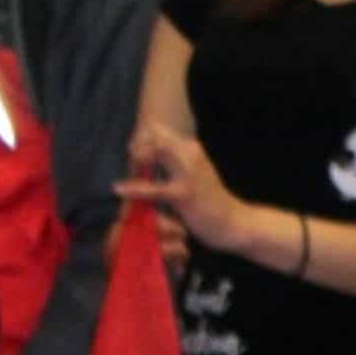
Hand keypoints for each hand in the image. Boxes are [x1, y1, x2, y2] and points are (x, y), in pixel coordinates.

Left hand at [118, 121, 261, 259]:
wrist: (236, 223)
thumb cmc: (212, 203)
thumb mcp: (196, 176)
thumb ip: (175, 166)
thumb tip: (148, 162)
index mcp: (192, 150)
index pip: (158, 130)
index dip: (141, 139)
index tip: (134, 155)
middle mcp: (191, 155)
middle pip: (154, 135)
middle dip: (136, 145)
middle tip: (130, 162)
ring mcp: (188, 173)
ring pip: (155, 151)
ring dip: (137, 159)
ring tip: (129, 169)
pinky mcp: (183, 194)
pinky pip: (151, 188)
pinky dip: (133, 188)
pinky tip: (119, 189)